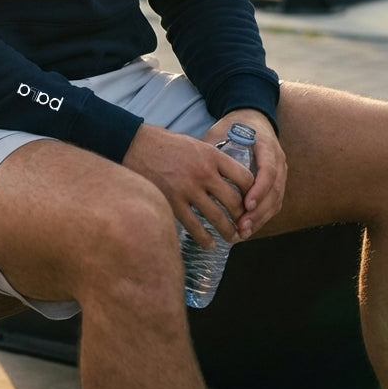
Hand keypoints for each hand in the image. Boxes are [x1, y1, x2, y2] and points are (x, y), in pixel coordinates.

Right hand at [122, 122, 255, 247]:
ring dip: (228, 231)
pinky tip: (210, 244)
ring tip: (232, 237)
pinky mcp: (173, 202)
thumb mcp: (194, 144)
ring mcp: (188, 189)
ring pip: (217, 218)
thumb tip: (227, 178)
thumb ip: (211, 160)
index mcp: (212, 155)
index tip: (252, 202)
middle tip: (244, 225)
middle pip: (234, 201)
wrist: (135, 145)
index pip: (244, 177)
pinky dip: (205, 238)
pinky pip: (194, 226)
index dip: (252, 193)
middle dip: (242, 217)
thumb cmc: (164, 144)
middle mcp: (203, 172)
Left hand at [201, 109, 286, 239]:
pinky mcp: (277, 182)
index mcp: (267, 145)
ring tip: (242, 233)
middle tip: (241, 227)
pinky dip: (262, 217)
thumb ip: (212, 147)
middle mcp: (278, 160)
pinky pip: (274, 203)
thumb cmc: (233, 125)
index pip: (268, 171)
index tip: (245, 205)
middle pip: (274, 191)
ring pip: (276, 200)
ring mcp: (281, 172)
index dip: (259, 190)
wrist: (251, 118)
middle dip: (259, 212)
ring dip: (260, 219)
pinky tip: (247, 228)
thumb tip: (192, 167)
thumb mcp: (222, 130)